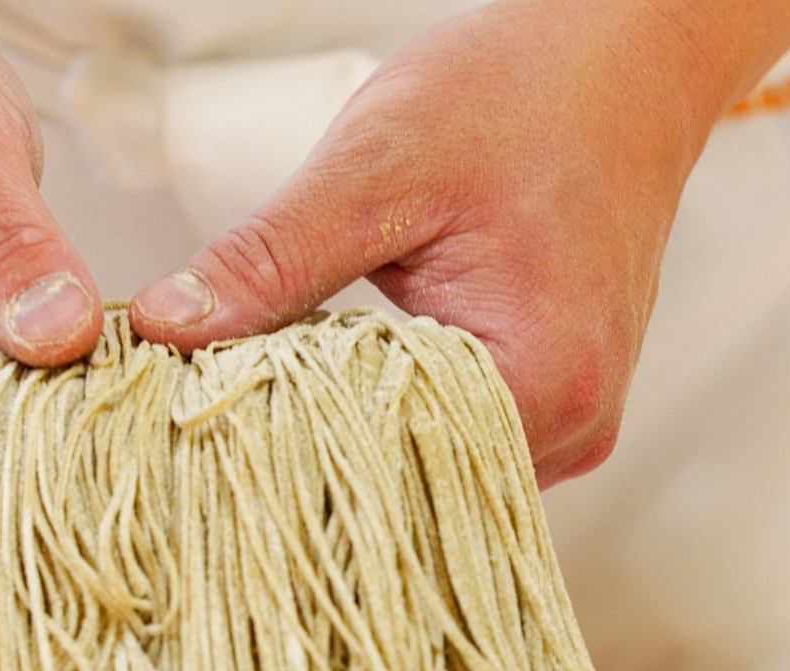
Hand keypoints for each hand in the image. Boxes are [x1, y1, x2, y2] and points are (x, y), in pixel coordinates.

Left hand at [130, 0, 789, 485]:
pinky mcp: (567, 398)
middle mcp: (578, 425)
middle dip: (317, 456)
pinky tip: (346, 383)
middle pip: (418, 489)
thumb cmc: (521, 97)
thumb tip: (166, 328)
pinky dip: (402, 417)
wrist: (622, 61)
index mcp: (547, 382)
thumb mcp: (373, 171)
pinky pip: (467, 439)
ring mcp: (580, 418)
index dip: (291, 457)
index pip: (394, 473)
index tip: (203, 433)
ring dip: (361, 439)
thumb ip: (270, 260)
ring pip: (438, 471)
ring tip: (279, 399)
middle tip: (217, 421)